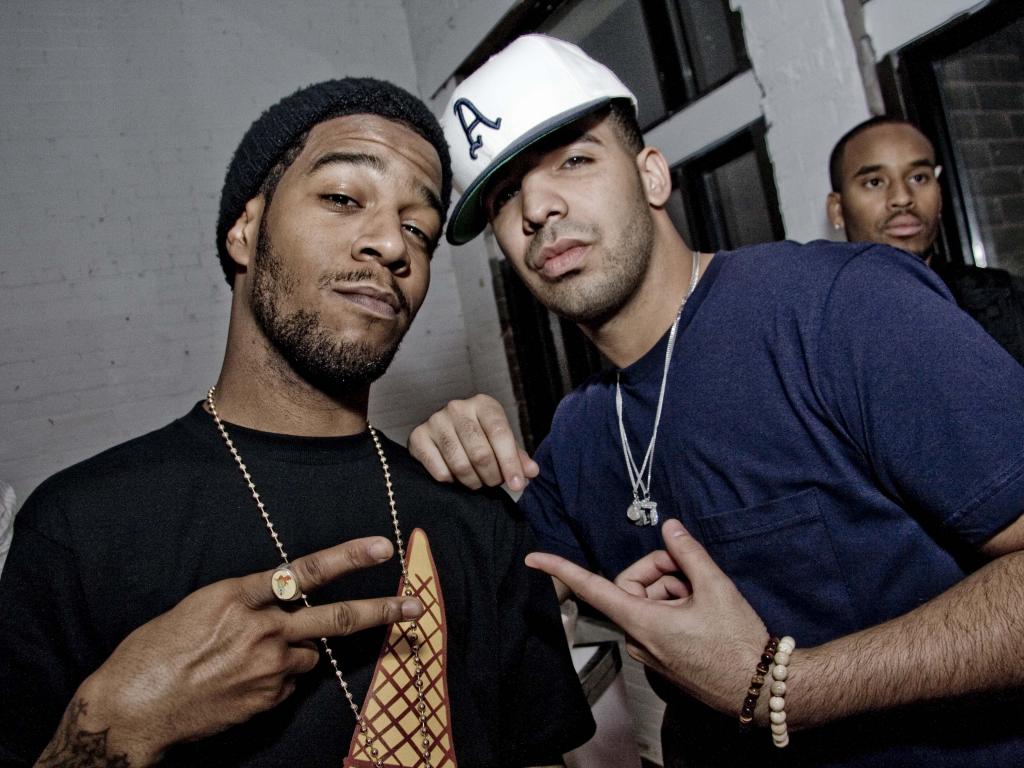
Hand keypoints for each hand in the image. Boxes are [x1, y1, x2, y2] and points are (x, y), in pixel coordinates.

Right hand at [67, 537, 421, 762]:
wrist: (132, 708)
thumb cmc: (153, 652)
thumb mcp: (196, 609)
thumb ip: (244, 603)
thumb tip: (277, 608)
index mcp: (237, 596)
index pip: (305, 571)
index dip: (347, 557)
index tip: (383, 547)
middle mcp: (261, 629)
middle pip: (335, 618)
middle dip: (380, 611)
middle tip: (414, 607)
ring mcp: (267, 667)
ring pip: (309, 654)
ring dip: (297, 653)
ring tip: (251, 660)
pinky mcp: (267, 698)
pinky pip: (289, 682)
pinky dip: (277, 679)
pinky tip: (242, 683)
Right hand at [408, 394, 538, 490]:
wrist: (441, 432)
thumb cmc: (478, 437)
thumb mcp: (500, 441)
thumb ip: (517, 457)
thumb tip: (532, 472)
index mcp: (483, 404)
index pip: (500, 434)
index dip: (511, 463)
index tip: (517, 485)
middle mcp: (457, 408)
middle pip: (481, 453)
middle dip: (492, 476)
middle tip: (494, 483)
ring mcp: (435, 421)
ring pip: (460, 464)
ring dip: (473, 481)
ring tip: (477, 482)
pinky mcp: (418, 437)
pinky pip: (439, 471)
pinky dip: (452, 481)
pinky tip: (456, 477)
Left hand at [525, 519, 767, 714]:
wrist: (760, 688)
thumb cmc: (737, 644)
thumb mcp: (715, 587)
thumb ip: (687, 553)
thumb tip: (669, 527)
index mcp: (642, 621)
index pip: (592, 588)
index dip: (561, 570)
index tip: (534, 559)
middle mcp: (638, 638)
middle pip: (632, 584)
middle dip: (660, 570)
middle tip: (691, 572)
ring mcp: (648, 649)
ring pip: (647, 599)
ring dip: (672, 589)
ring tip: (703, 597)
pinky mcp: (661, 655)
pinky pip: (657, 618)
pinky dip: (675, 606)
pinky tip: (701, 611)